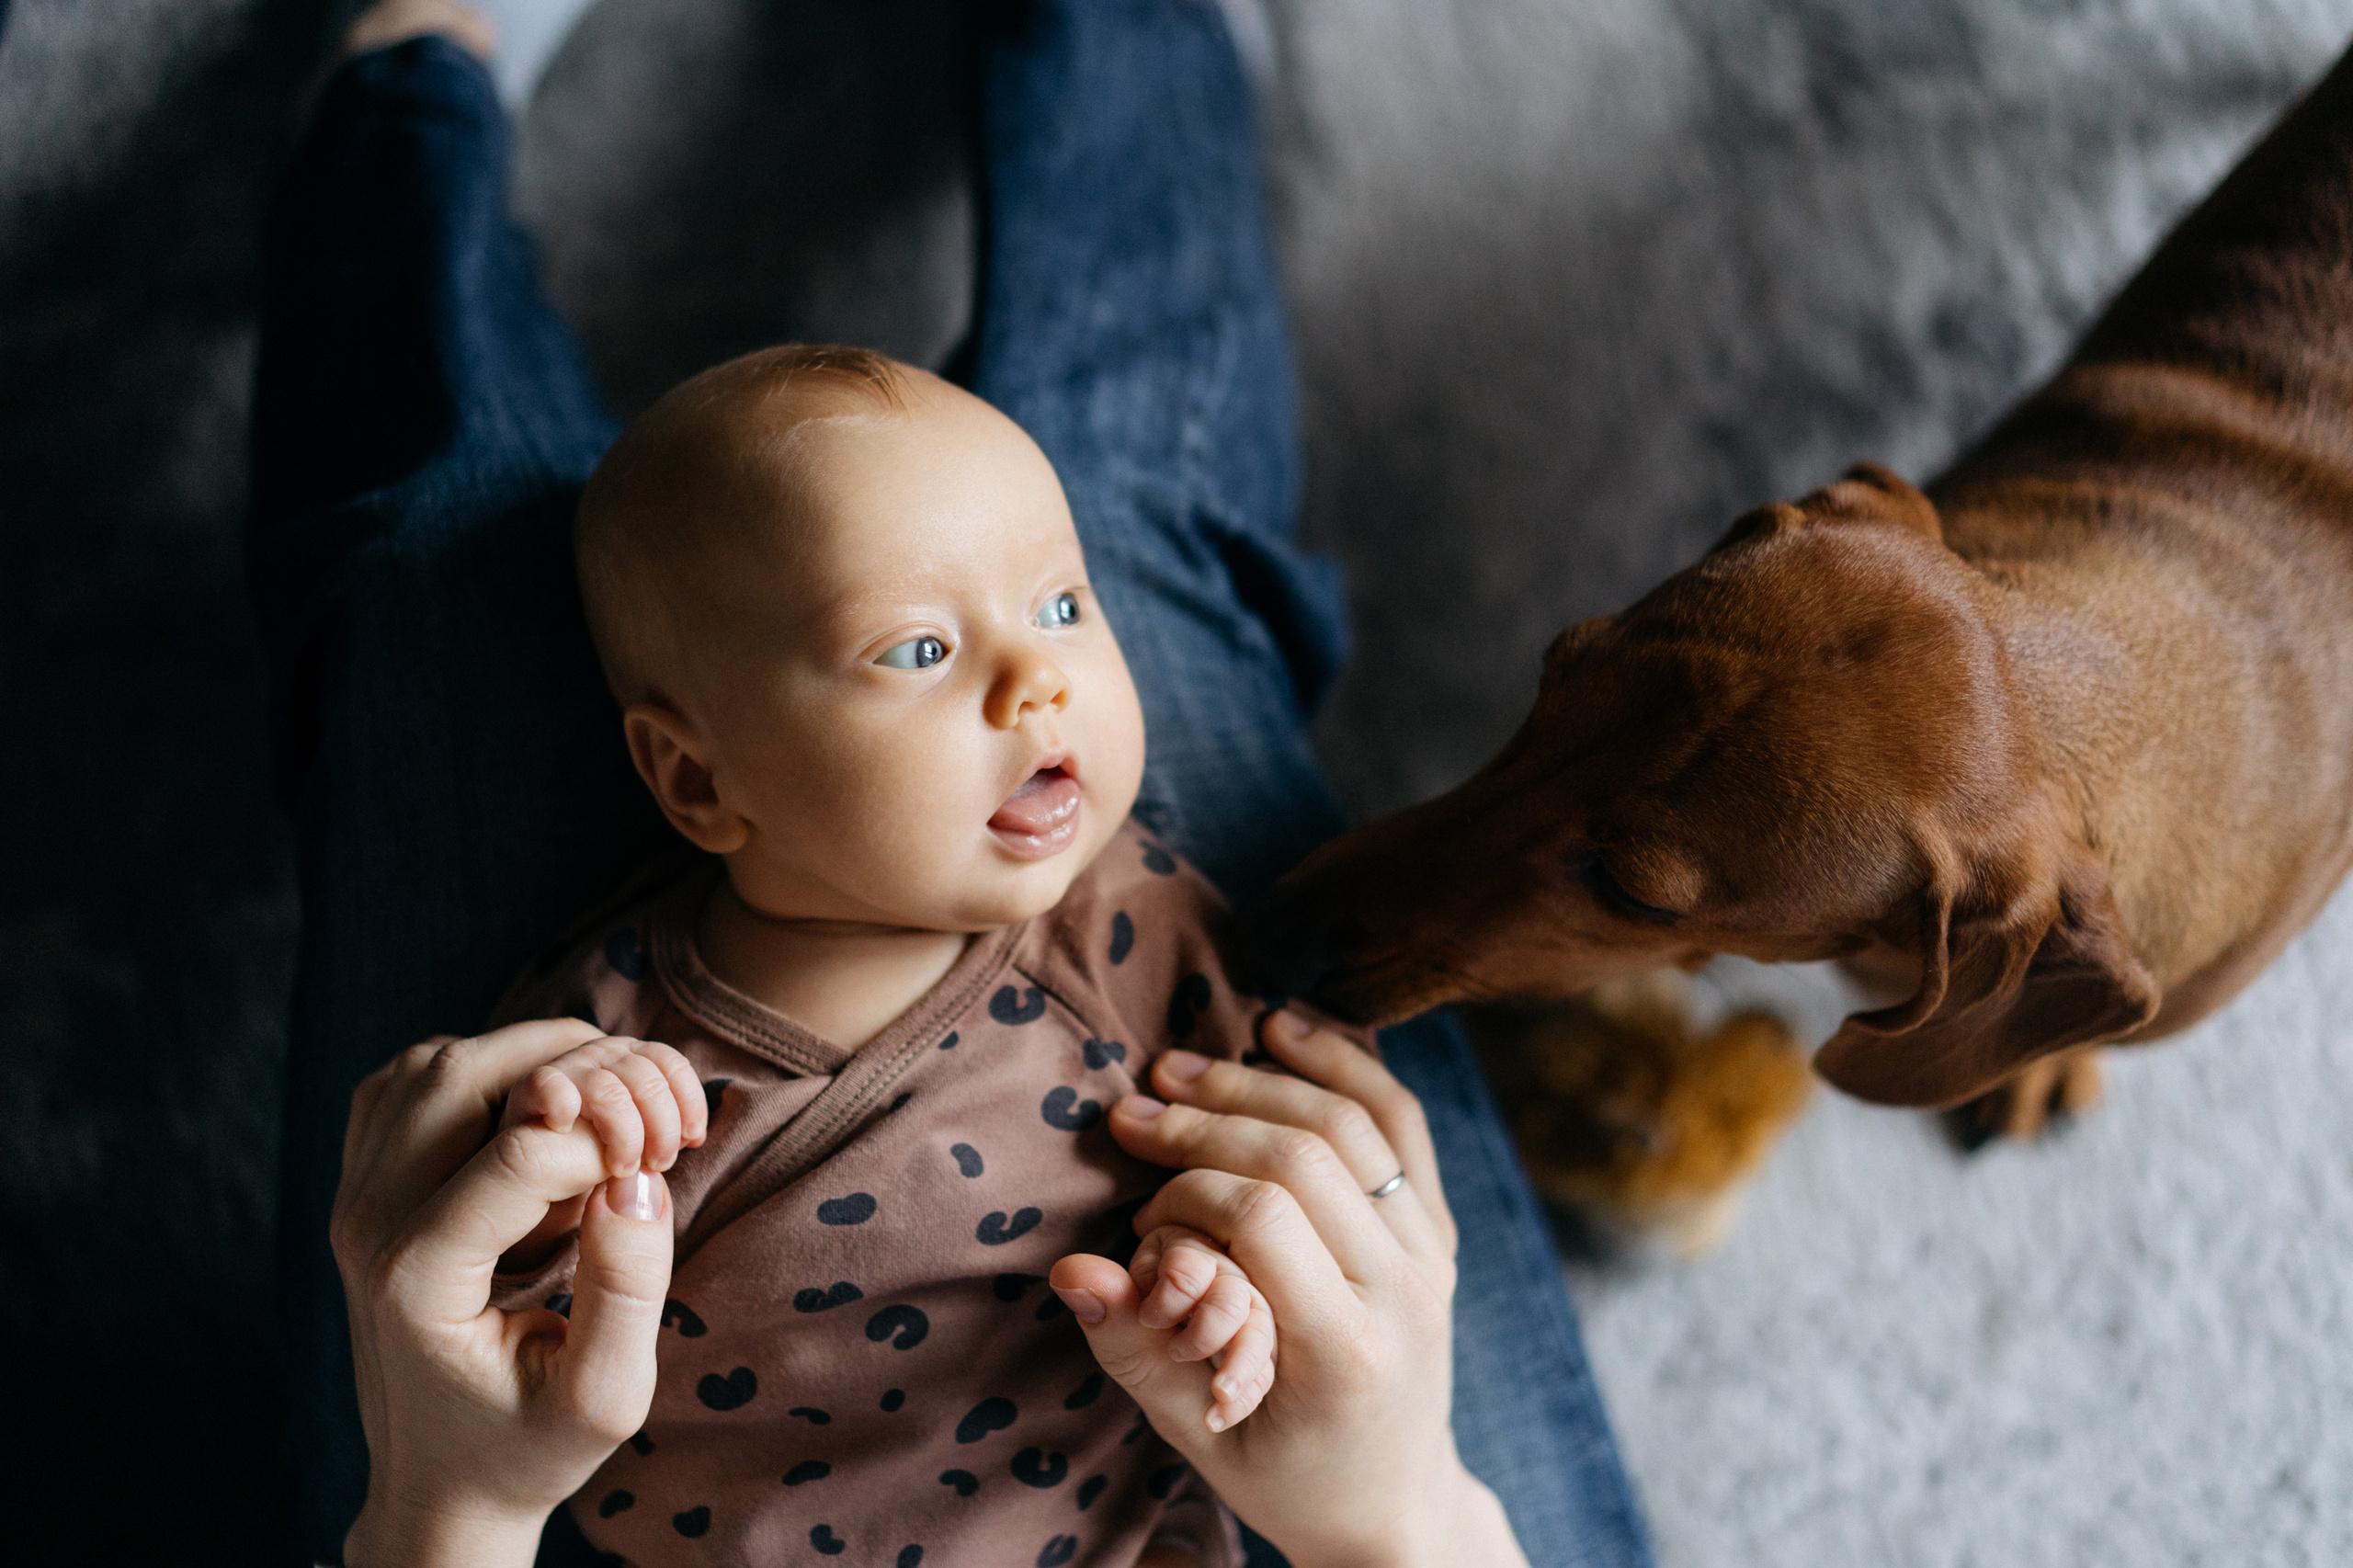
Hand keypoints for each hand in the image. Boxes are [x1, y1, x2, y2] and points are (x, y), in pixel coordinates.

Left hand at [332, 1021, 679, 1567]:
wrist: (439, 1484)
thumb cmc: (527, 1447)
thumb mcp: (604, 1397)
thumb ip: (628, 1289)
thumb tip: (639, 1178)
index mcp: (418, 1281)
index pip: (523, 1151)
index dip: (614, 1136)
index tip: (663, 1165)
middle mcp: (367, 1224)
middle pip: (465, 1076)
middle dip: (582, 1069)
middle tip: (650, 1117)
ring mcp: (354, 1196)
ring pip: (436, 1061)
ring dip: (536, 1057)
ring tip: (610, 1108)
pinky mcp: (363, 1181)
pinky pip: (413, 1079)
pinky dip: (489, 1067)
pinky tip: (548, 1112)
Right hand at [1050, 1012, 1527, 1567]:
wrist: (1392, 1501)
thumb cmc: (1283, 1473)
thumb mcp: (1196, 1433)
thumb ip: (1136, 1351)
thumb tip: (1072, 1271)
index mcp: (1348, 1351)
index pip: (1264, 1218)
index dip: (1187, 1195)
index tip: (1141, 1222)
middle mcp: (1404, 1291)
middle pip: (1304, 1155)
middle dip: (1205, 1121)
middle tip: (1130, 1113)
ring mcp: (1429, 1254)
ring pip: (1352, 1123)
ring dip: (1258, 1081)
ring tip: (1178, 1067)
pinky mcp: (1434, 1229)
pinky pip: (1399, 1123)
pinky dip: (1343, 1064)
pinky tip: (1281, 1029)